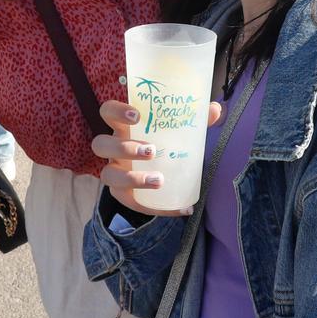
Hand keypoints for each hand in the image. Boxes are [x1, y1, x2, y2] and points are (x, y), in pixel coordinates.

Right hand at [92, 99, 221, 213]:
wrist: (164, 172)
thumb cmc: (166, 143)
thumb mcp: (180, 131)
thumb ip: (196, 120)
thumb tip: (215, 109)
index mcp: (124, 127)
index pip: (108, 112)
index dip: (117, 111)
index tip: (138, 116)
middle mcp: (113, 149)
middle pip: (101, 144)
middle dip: (123, 147)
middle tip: (152, 151)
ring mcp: (115, 172)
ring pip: (107, 174)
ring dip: (132, 178)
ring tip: (159, 180)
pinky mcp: (123, 195)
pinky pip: (130, 202)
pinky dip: (155, 206)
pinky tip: (180, 208)